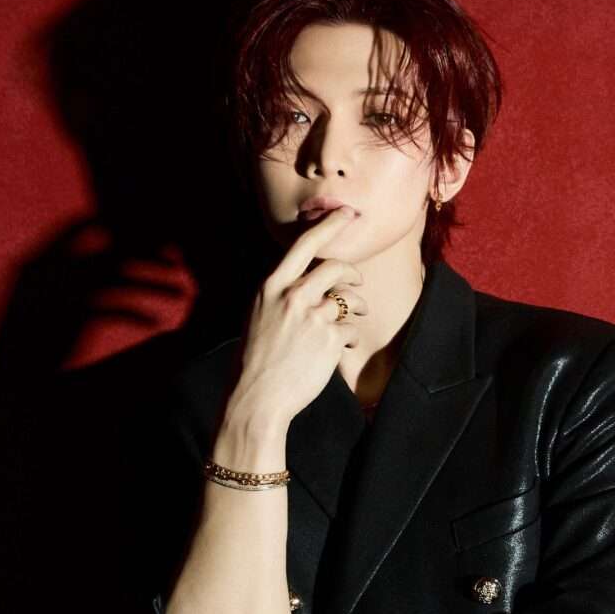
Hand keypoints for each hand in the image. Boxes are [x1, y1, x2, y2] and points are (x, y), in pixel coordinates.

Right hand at [231, 206, 368, 425]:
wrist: (257, 399)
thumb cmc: (256, 360)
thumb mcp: (259, 315)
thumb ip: (283, 294)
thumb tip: (312, 280)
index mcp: (271, 286)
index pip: (303, 245)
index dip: (329, 225)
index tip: (347, 214)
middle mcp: (292, 296)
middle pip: (336, 267)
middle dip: (353, 273)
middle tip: (357, 283)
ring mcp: (312, 317)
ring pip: (349, 299)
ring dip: (358, 307)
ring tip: (356, 317)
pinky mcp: (329, 340)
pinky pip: (350, 330)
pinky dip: (348, 339)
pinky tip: (338, 350)